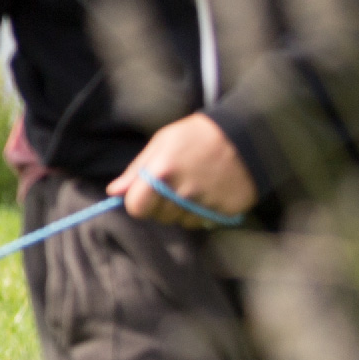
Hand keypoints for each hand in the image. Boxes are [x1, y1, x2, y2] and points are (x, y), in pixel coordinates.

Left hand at [109, 112, 257, 225]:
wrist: (244, 136)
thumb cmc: (197, 136)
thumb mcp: (162, 143)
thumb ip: (136, 170)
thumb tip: (114, 192)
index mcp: (162, 172)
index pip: (136, 208)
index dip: (138, 202)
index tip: (146, 193)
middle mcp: (182, 192)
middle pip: (158, 217)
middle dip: (162, 205)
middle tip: (176, 183)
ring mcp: (205, 204)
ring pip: (181, 222)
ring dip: (183, 210)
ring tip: (196, 185)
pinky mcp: (225, 212)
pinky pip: (204, 223)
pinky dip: (204, 212)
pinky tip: (211, 191)